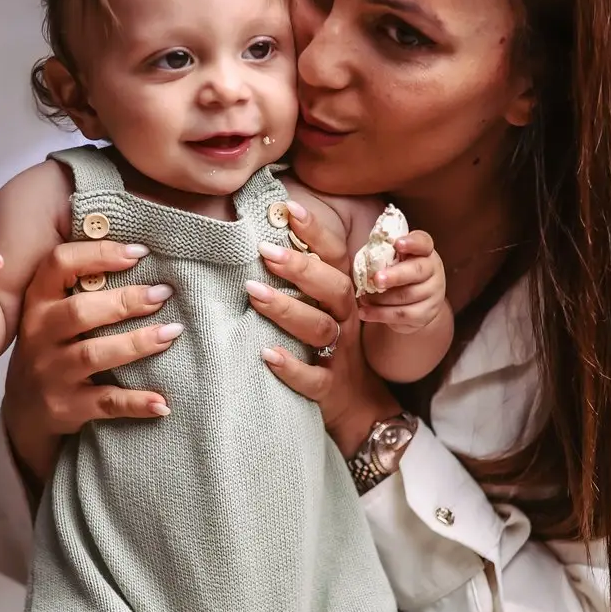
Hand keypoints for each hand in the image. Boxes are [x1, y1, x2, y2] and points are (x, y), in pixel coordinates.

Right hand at [2, 238, 181, 486]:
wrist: (25, 410)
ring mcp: (51, 374)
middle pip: (79, 312)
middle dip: (125, 301)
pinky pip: (105, 403)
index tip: (139, 252)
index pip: (58, 265)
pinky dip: (136, 403)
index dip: (98, 254)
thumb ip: (82, 287)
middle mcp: (39, 336)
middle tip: (163, 293)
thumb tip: (140, 254)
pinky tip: (163, 402)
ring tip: (172, 332)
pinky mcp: (66, 407)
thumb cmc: (52, 349)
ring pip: (93, 355)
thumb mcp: (52, 315)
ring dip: (137, 343)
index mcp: (37, 303)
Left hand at [246, 201, 401, 458]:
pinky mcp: (328, 388)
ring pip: (319, 330)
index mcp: (343, 297)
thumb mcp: (322, 309)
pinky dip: (290, 368)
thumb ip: (303, 278)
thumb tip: (263, 235)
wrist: (357, 404)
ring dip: (287, 310)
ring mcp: (338, 356)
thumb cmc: (327, 346)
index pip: (335, 258)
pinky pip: (313, 378)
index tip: (290, 208)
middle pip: (332, 289)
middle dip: (301, 268)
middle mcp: (345, 321)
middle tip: (265, 251)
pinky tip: (266, 355)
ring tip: (254, 294)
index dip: (316, 232)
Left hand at [357, 231, 446, 332]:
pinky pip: (403, 314)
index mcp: (425, 251)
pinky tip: (365, 313)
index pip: (423, 242)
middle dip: (395, 275)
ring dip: (382, 298)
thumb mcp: (394, 261)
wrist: (416, 303)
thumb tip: (363, 262)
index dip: (412, 242)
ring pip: (407, 295)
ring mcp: (432, 293)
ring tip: (364, 298)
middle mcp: (433, 270)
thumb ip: (384, 255)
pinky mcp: (426, 313)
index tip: (397, 244)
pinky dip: (381, 314)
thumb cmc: (399, 274)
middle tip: (377, 279)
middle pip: (417, 271)